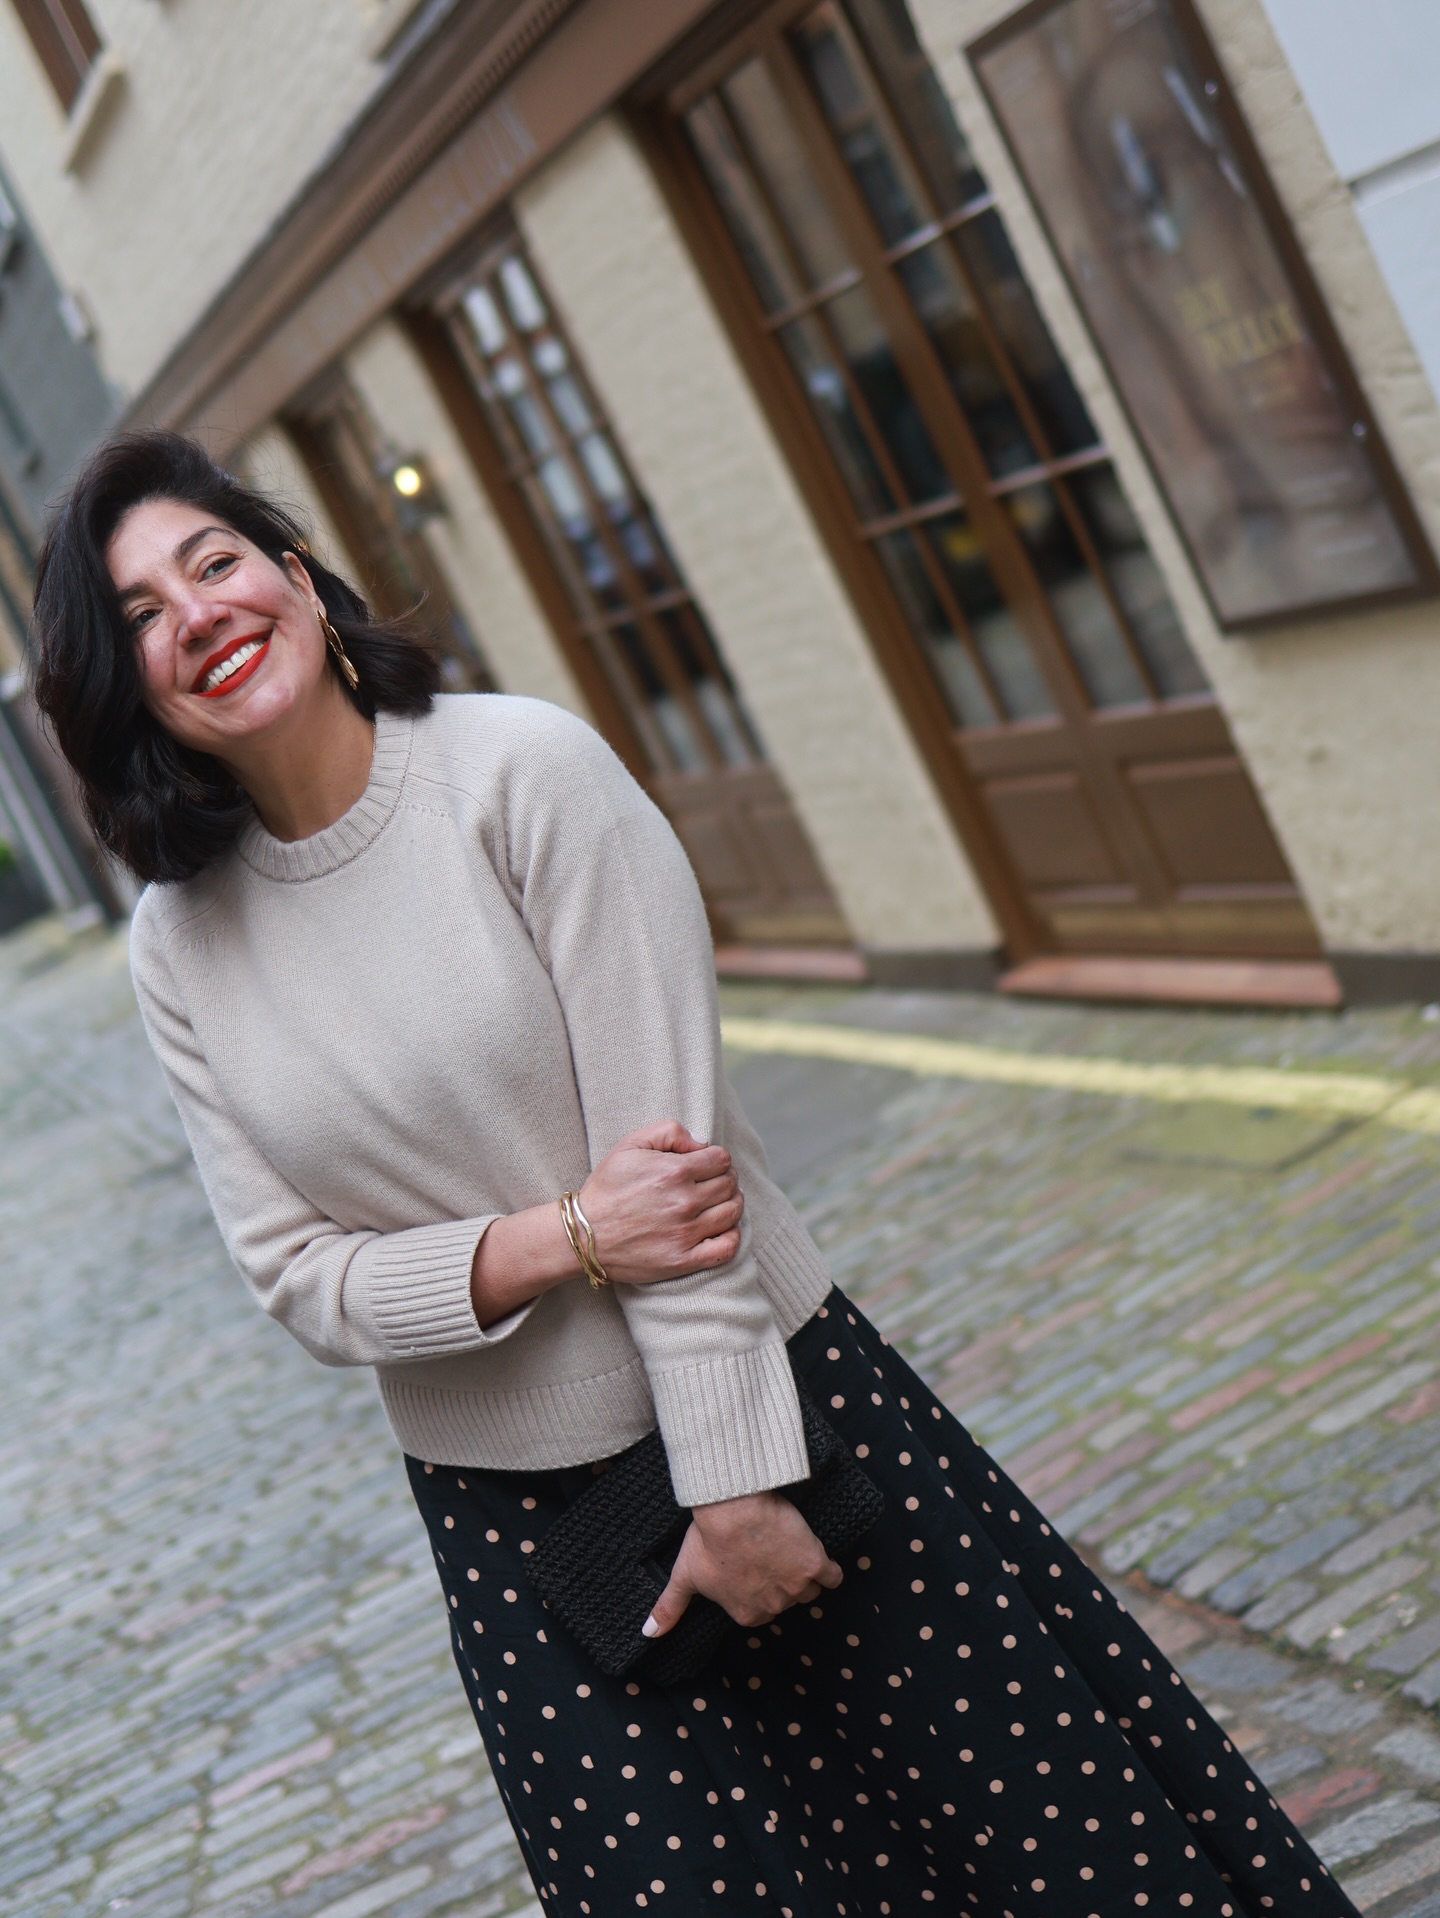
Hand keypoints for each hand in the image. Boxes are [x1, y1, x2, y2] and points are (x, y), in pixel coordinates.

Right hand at [579, 1120, 743, 1284]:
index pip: (722, 1159)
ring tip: (716, 1204)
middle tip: (710, 1184)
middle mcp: (684, 1202)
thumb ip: (668, 1131)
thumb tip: (701, 1144)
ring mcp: (685, 1233)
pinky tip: (720, 1229)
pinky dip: (732, 1236)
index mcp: (673, 1171)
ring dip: (730, 1204)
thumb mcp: (629, 1145)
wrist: (583, 1235)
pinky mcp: (684, 1260)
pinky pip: (727, 1248)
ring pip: (732, 1212)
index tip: (706, 1166)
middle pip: (729, 1184)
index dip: (717, 1159)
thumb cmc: (607, 1188)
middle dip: (724, 1180)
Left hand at [643, 1491, 841, 1634]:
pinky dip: (829, 1567)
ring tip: (790, 1550)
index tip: (754, 1568)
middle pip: (787, 1599)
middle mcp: (774, 1606)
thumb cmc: (708, 1539)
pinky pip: (833, 1576)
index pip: (762, 1610)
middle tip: (770, 1555)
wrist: (733, 1509)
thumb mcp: (684, 1575)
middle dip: (781, 1582)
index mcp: (745, 1613)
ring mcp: (796, 1587)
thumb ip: (669, 1608)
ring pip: (810, 1589)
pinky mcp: (815, 1564)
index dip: (759, 1588)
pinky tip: (817, 1553)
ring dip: (804, 1575)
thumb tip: (648, 1634)